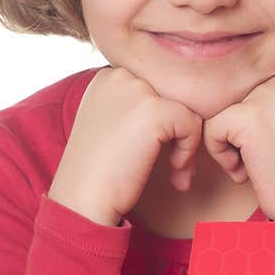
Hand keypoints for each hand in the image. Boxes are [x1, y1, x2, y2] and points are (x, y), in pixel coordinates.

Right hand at [48, 67, 202, 225]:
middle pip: (174, 96)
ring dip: (188, 144)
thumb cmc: (98, 170)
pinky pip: (192, 124)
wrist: (82, 198)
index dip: (165, 122)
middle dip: (178, 132)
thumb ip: (136, 106)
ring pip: (187, 109)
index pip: (158, 88)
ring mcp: (137, 90)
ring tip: (176, 172)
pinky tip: (174, 171)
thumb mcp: (111, 124)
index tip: (156, 152)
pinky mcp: (154, 110)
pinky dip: (189, 151)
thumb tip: (179, 105)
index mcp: (109, 76)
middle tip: (174, 165)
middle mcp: (121, 76)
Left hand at [202, 70, 274, 220]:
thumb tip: (214, 92)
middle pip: (228, 100)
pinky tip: (248, 170)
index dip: (248, 127)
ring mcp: (267, 94)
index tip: (274, 148)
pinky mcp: (249, 115)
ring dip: (228, 145)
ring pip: (217, 114)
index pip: (242, 92)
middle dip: (237, 135)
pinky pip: (211, 130)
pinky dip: (222, 157)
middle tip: (265, 158)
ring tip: (258, 163)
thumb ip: (260, 101)